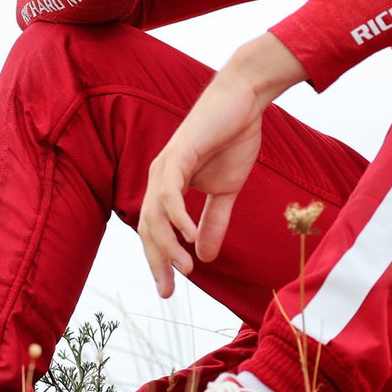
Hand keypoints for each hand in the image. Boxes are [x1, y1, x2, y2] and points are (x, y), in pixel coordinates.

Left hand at [138, 35, 306, 296]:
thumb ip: (214, 221)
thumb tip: (204, 256)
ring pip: (155, 215)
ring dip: (168, 246)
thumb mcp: (226, 190)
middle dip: (156, 261)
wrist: (244, 101)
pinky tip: (188, 237)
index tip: (171, 288)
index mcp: (168, 186)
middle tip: (169, 290)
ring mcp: (165, 165)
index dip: (160, 260)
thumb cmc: (233, 138)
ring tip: (184, 269)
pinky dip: (176, 217)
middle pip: (148, 228)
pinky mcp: (177, 154)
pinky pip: (169, 194)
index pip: (156, 231)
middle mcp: (159, 177)